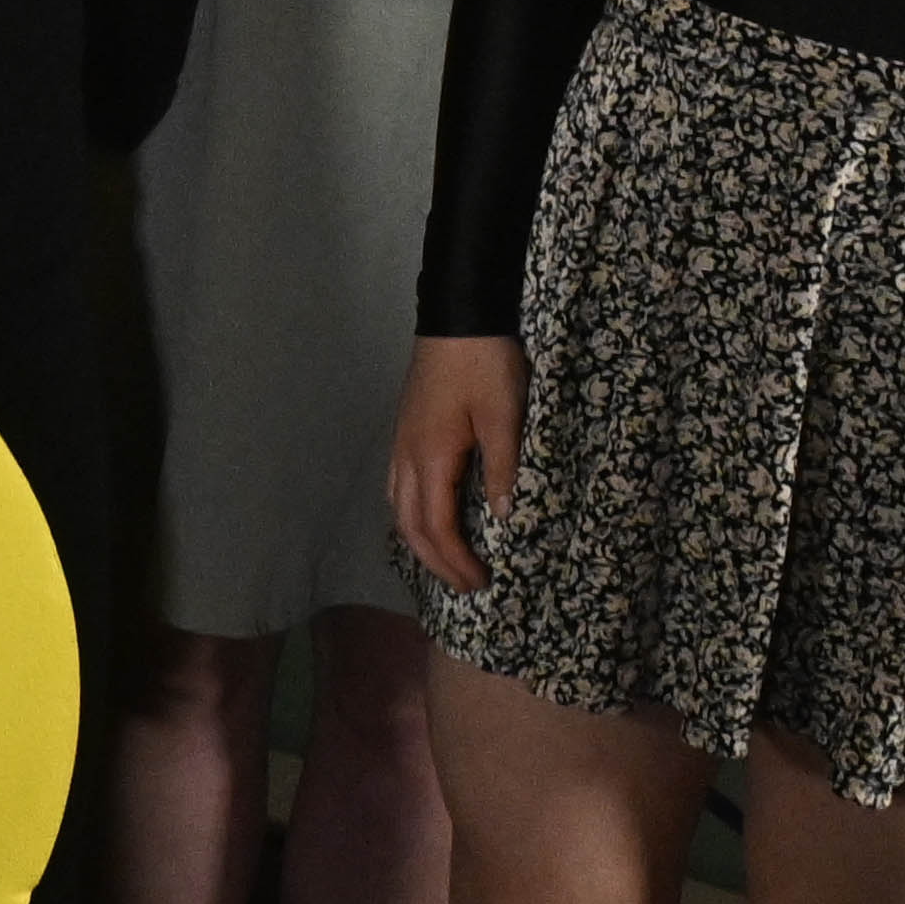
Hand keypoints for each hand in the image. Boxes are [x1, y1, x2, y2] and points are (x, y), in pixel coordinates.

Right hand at [388, 333, 526, 593]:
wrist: (458, 317)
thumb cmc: (486, 365)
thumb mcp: (506, 416)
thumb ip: (504, 469)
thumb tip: (503, 518)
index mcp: (431, 458)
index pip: (437, 526)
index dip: (456, 560)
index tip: (481, 582)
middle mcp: (407, 457)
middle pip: (410, 526)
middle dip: (437, 562)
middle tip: (467, 586)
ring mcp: (401, 444)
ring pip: (399, 508)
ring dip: (420, 542)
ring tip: (447, 561)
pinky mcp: (405, 432)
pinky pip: (399, 488)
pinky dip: (412, 515)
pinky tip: (428, 517)